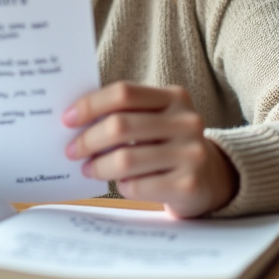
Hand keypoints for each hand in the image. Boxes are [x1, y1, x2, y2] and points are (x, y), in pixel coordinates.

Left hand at [63, 82, 237, 217]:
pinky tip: (120, 184)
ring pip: (125, 159)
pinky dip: (121, 186)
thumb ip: (125, 112)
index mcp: (175, 97)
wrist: (212, 179)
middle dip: (87, 140)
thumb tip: (74, 120)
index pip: (123, 93)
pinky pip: (137, 186)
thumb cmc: (168, 145)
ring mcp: (191, 153)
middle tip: (71, 150)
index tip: (67, 119)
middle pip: (120, 126)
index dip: (90, 105)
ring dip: (98, 167)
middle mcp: (187, 121)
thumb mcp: (156, 119)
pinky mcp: (188, 184)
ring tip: (88, 169)